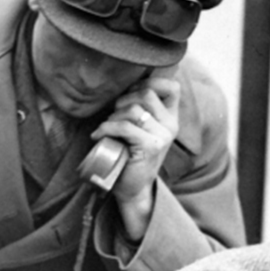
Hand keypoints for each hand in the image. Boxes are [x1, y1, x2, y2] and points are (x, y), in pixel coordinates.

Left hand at [94, 73, 180, 240]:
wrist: (133, 188)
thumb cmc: (131, 156)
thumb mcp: (139, 129)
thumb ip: (140, 108)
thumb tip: (121, 83)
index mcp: (171, 118)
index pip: (172, 87)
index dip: (151, 81)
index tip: (132, 93)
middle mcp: (171, 125)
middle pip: (147, 92)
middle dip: (124, 99)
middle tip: (113, 114)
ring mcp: (163, 137)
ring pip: (134, 110)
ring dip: (113, 116)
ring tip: (107, 127)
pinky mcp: (151, 147)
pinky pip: (125, 127)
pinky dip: (106, 128)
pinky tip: (97, 135)